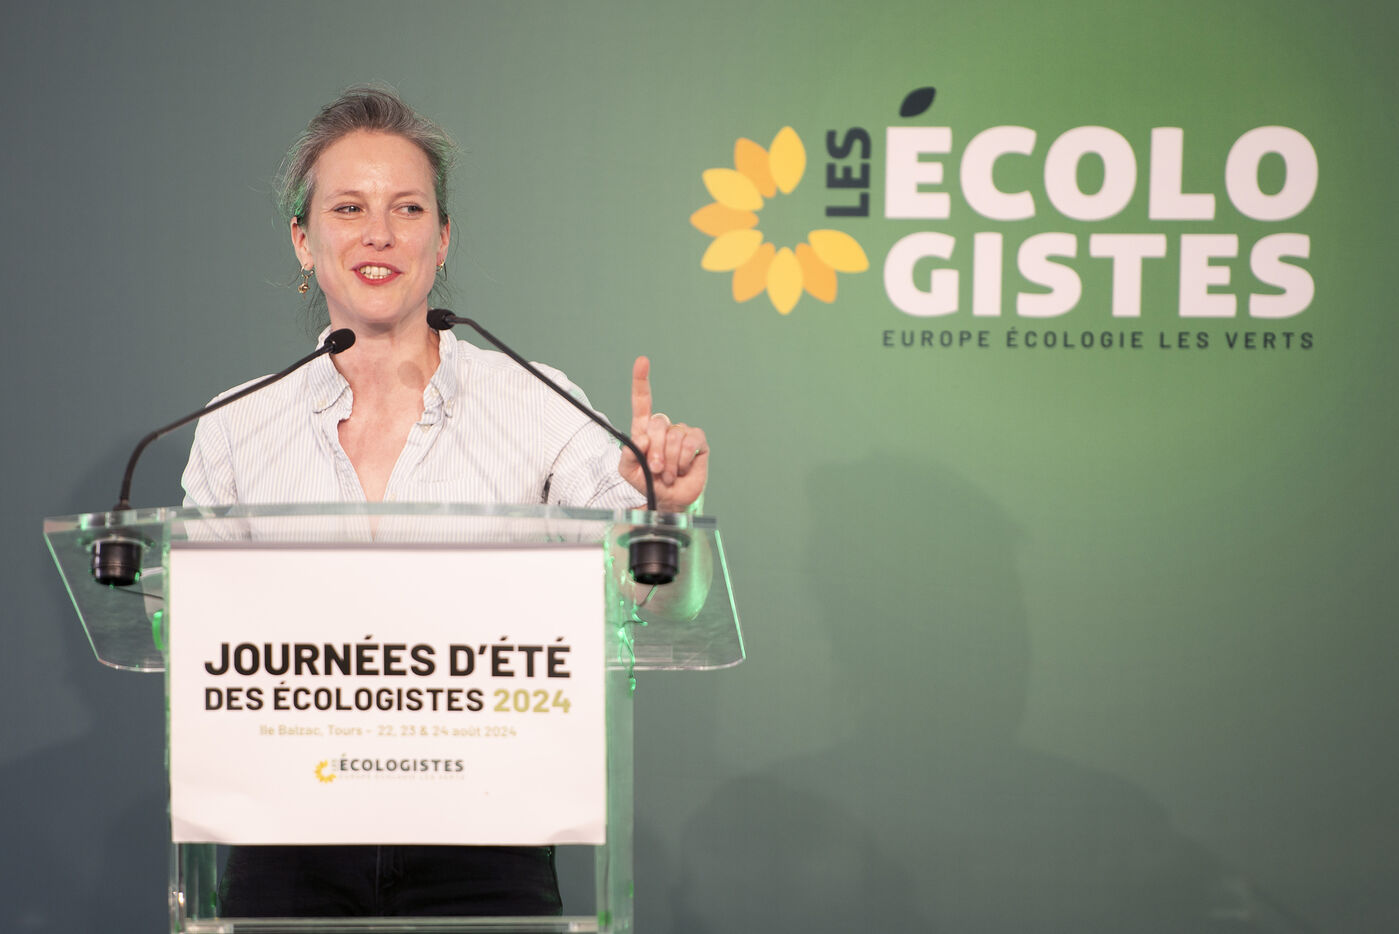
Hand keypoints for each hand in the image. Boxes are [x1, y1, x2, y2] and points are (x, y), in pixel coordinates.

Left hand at [619, 356, 707, 511]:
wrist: (668, 501)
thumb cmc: (648, 484)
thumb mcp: (628, 472)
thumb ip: (628, 455)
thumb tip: (643, 439)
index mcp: (644, 430)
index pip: (642, 402)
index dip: (642, 381)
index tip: (642, 361)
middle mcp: (664, 427)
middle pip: (657, 423)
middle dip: (655, 451)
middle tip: (655, 470)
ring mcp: (682, 433)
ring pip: (674, 436)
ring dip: (669, 461)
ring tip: (668, 474)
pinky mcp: (698, 441)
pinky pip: (690, 442)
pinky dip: (683, 459)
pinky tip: (682, 469)